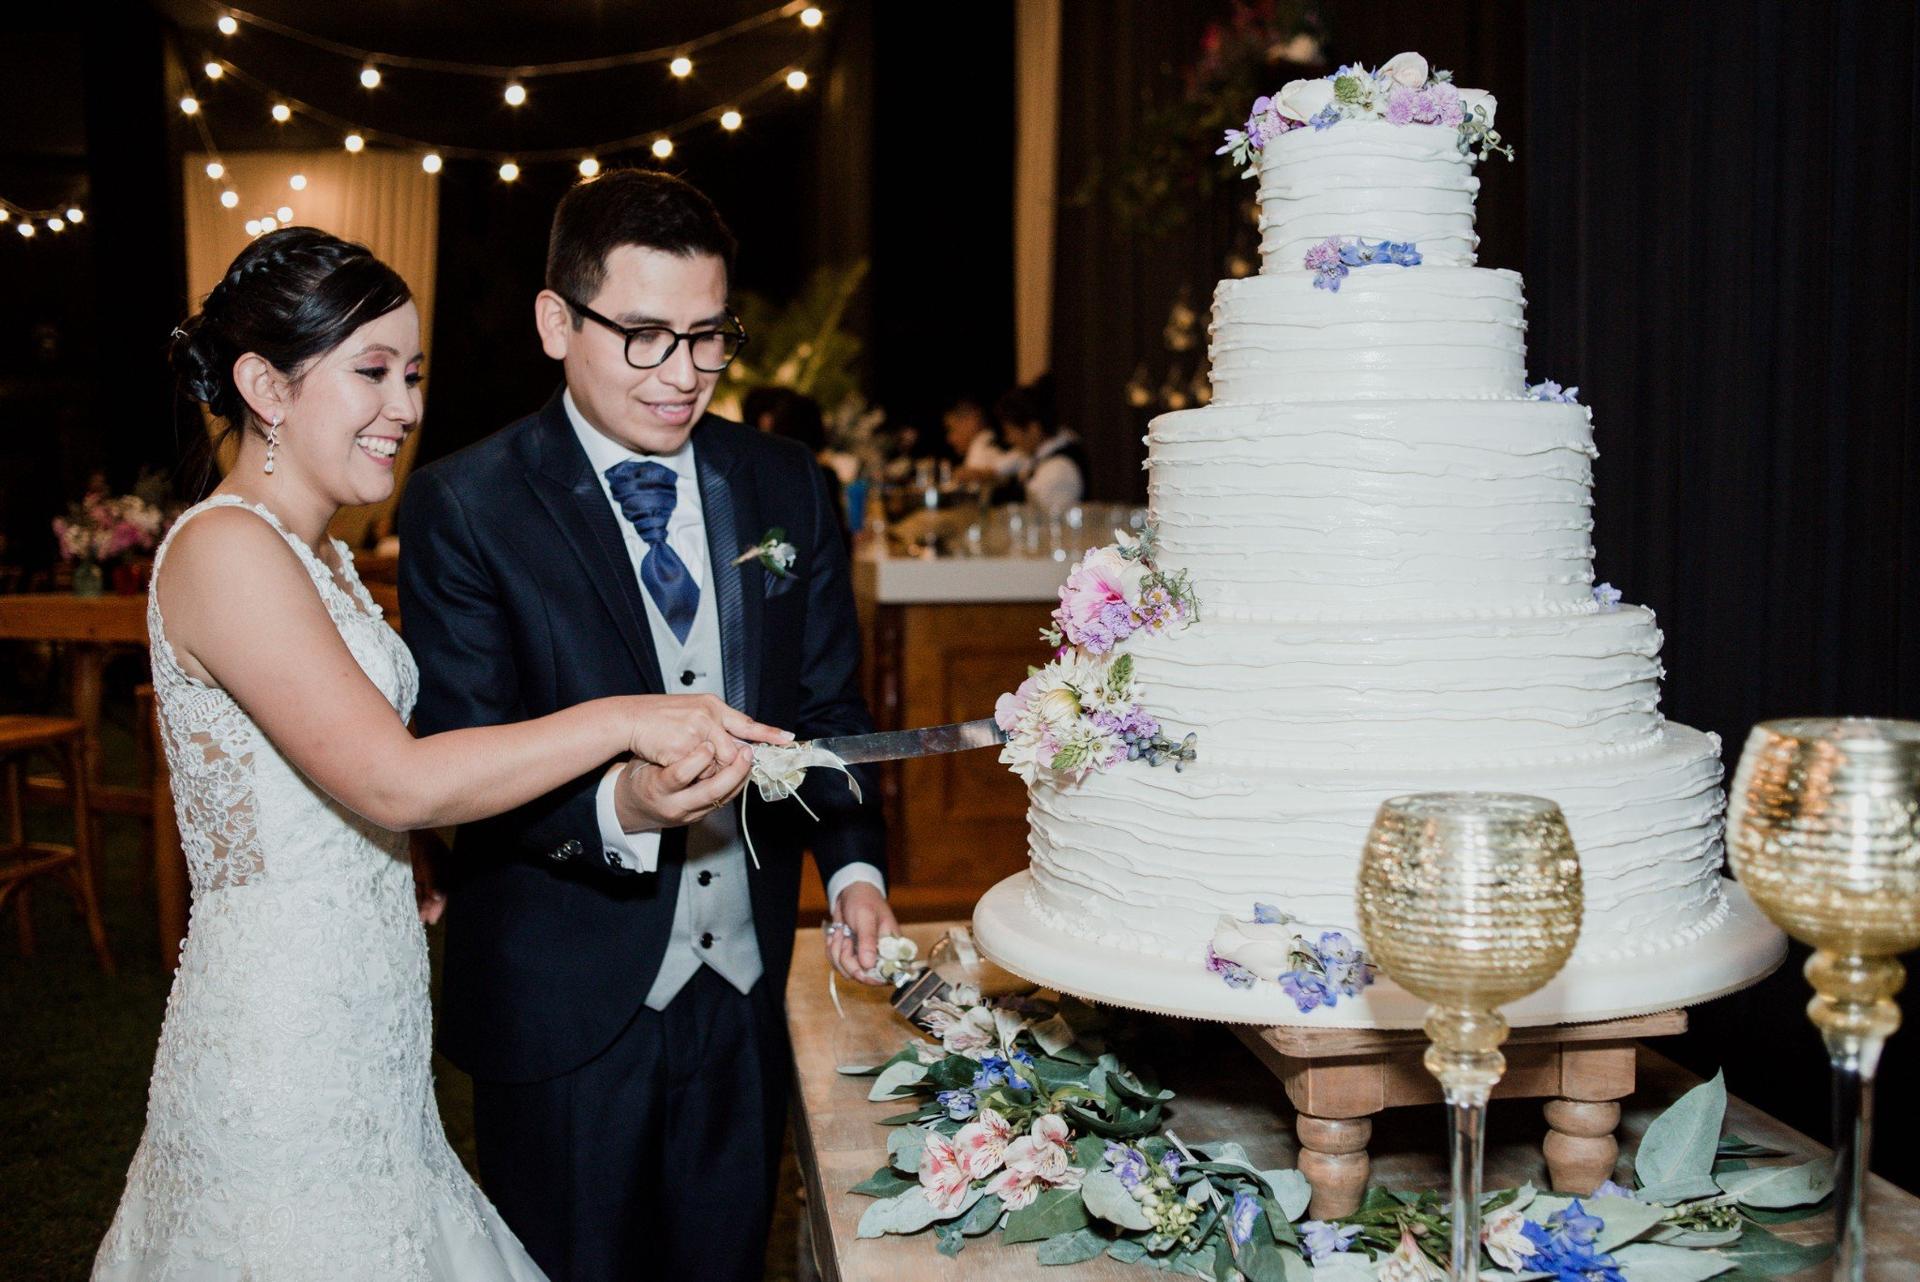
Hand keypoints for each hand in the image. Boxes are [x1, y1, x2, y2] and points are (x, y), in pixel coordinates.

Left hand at [409, 831, 447, 924]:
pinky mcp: (419, 871)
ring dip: (423, 904)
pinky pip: (418, 887)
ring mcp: (429, 872)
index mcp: (446, 870)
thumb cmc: (423, 844)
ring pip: (427, 892)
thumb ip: (434, 880)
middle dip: (430, 908)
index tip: (431, 920)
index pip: (443, 892)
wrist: (412, 828)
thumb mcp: (428, 862)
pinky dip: (416, 896)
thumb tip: (438, 897)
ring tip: (418, 918)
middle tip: (424, 921)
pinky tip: (413, 905)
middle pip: (436, 894)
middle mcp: (439, 873)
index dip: (438, 907)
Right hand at [616, 741, 754, 829]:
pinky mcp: (698, 818)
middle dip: (733, 772)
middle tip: (745, 753)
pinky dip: (736, 785)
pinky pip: (722, 802)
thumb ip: (671, 750)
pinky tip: (743, 770)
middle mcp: (674, 805)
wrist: (632, 807)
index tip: (709, 744)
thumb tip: (702, 735)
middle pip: (710, 792)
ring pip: (722, 799)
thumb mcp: (646, 760)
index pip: (680, 775)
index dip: (698, 759)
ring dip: (740, 778)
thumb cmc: (640, 776)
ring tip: (749, 758)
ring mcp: (688, 815)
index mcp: (656, 787)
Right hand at [623, 693, 790, 769]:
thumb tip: (742, 740)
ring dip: (711, 770)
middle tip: (729, 765)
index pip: (746, 723)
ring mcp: (693, 733)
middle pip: (734, 752)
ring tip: (697, 762)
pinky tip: (684, 765)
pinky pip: (696, 771)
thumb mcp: (694, 709)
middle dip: (733, 763)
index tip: (787, 740)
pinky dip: (694, 773)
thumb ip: (718, 721)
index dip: (768, 733)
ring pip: (716, 765)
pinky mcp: (678, 750)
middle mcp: (707, 716)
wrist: (630, 718)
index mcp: (712, 706)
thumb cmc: (660, 715)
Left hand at [827, 881, 898, 985]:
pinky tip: (836, 935)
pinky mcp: (851, 956)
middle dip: (847, 960)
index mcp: (893, 948)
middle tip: (845, 940)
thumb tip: (869, 966)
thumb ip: (868, 941)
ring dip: (837, 953)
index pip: (887, 975)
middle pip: (864, 976)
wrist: (851, 892)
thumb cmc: (864, 900)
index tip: (858, 969)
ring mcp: (865, 957)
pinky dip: (832, 950)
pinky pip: (837, 964)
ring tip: (841, 933)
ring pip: (847, 972)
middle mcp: (880, 956)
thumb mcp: (866, 917)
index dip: (871, 977)